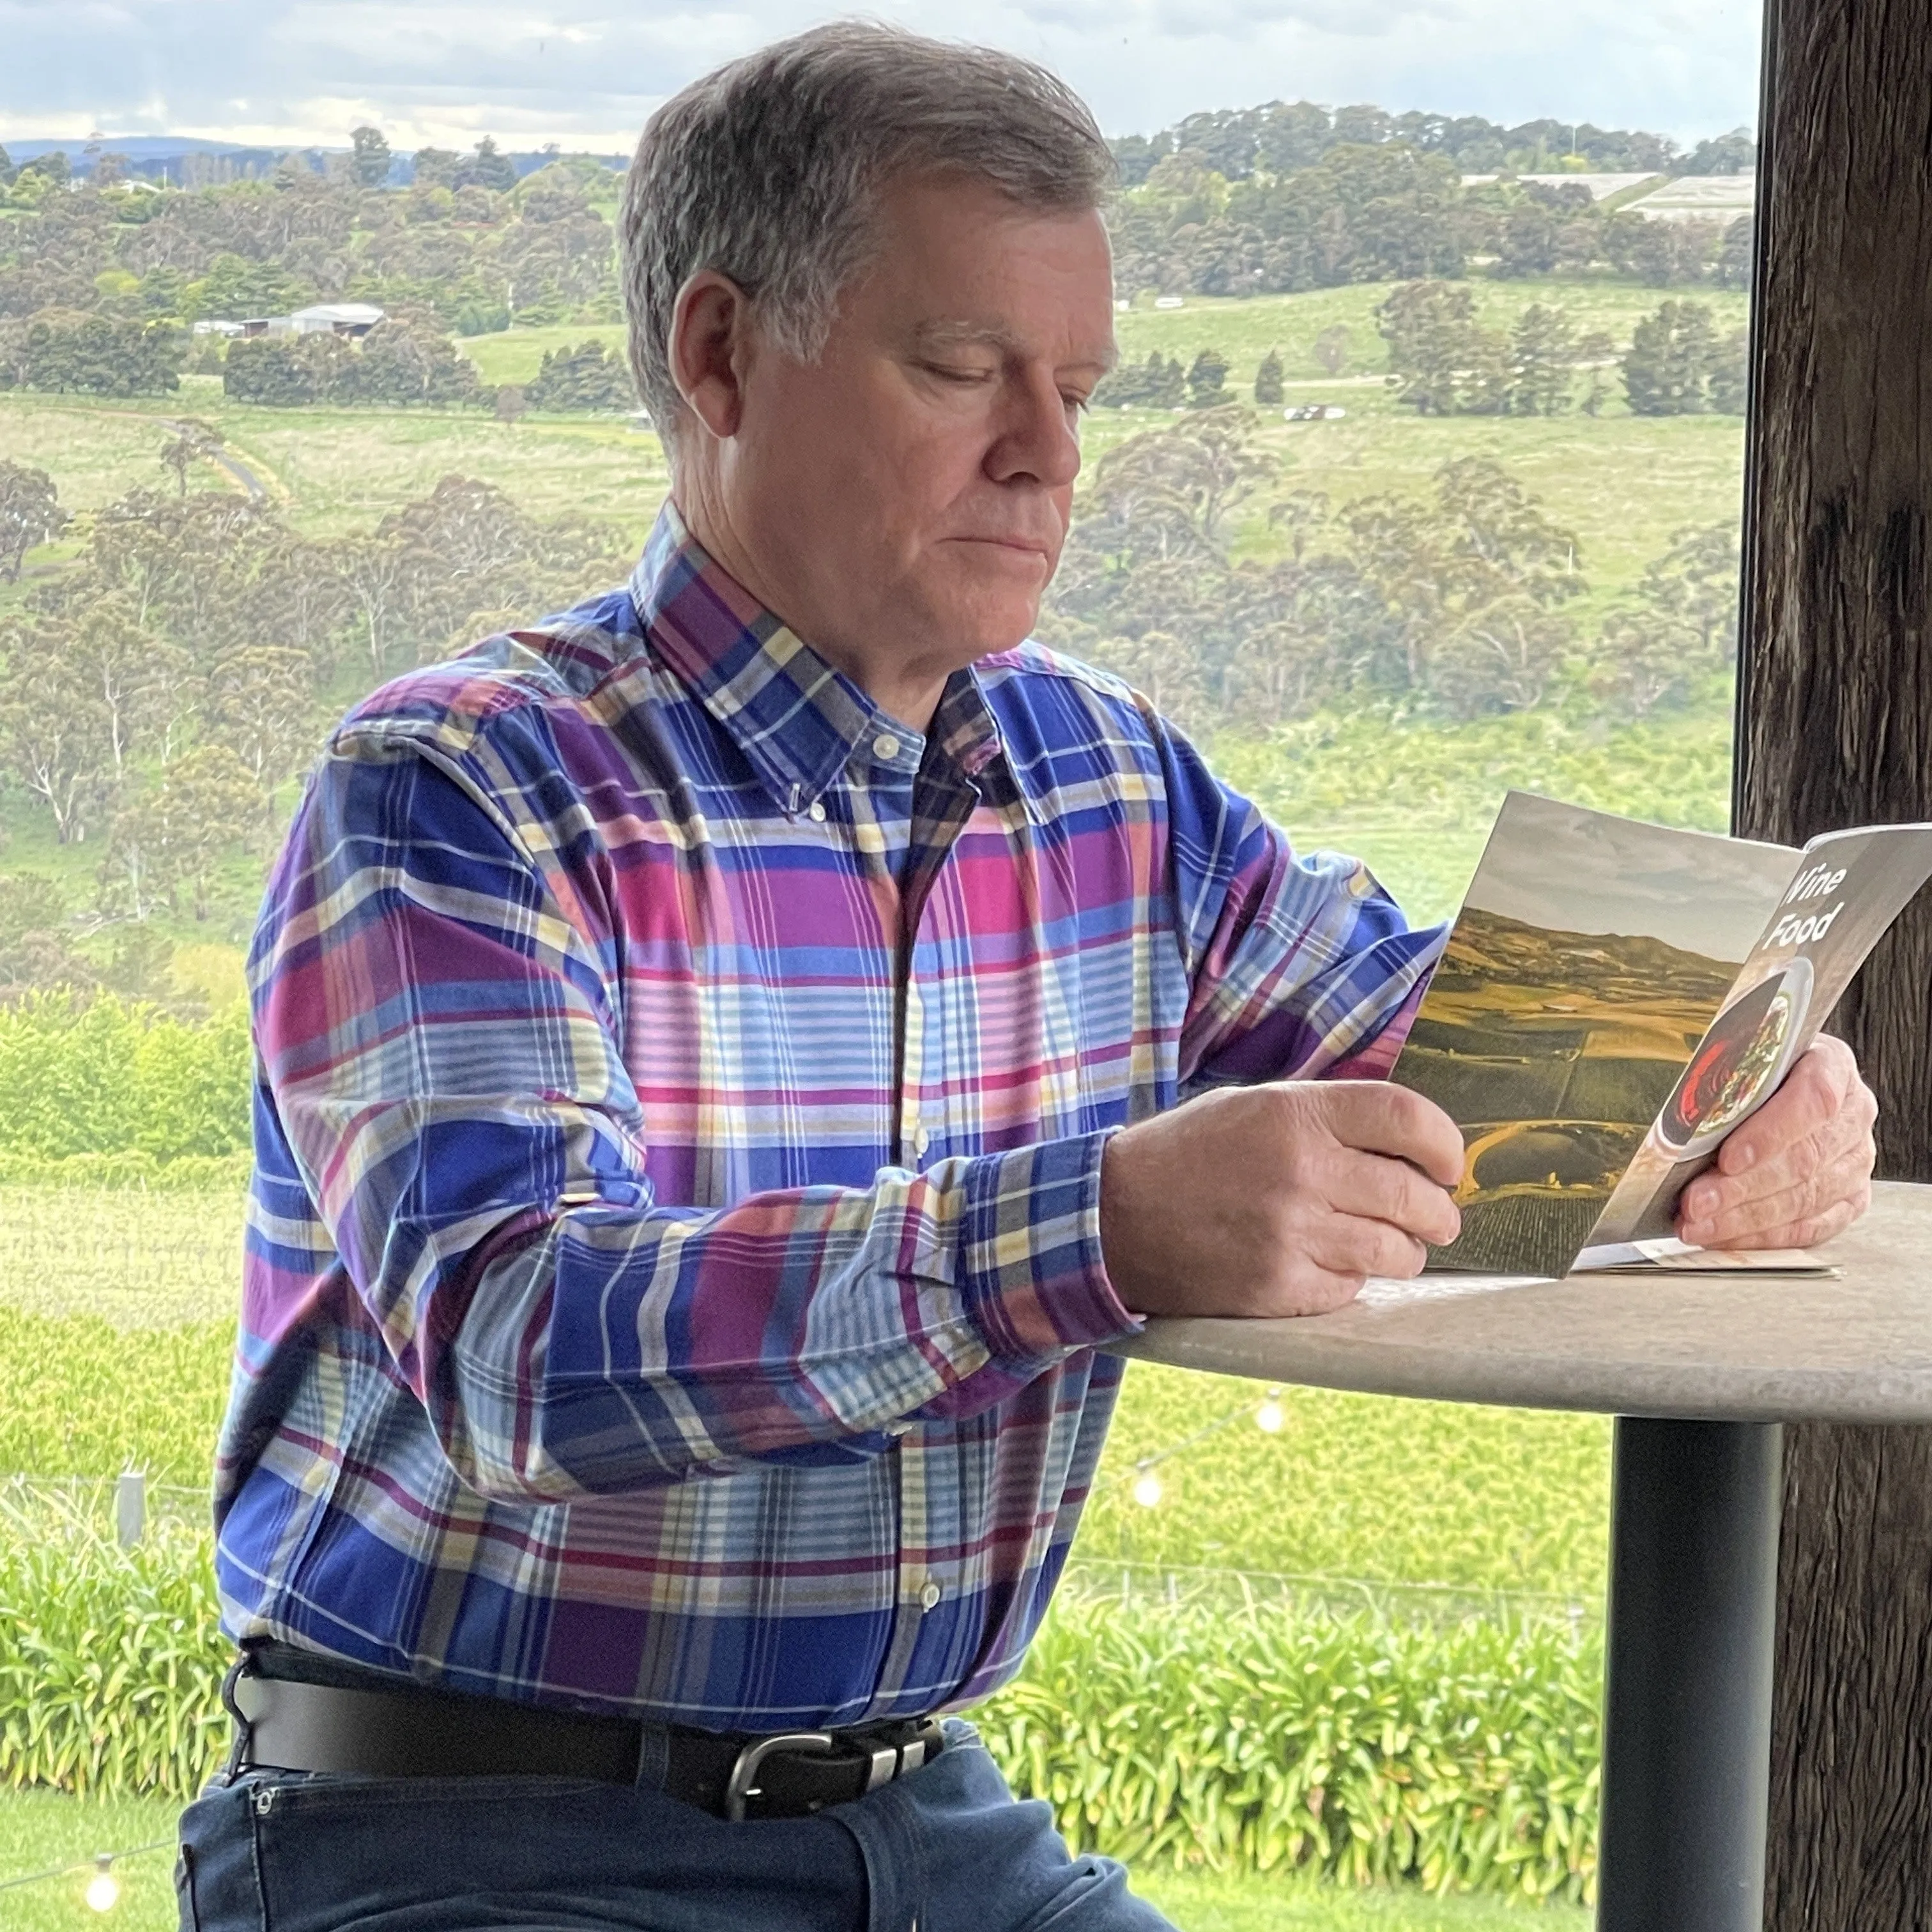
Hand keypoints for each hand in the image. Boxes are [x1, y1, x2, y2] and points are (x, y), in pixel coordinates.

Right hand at [1099, 1080, 1464, 1320]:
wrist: (1108, 1218)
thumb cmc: (1186, 1156)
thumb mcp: (1251, 1107)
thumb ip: (1325, 1117)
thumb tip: (1408, 1144)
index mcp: (1295, 1113)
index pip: (1408, 1119)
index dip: (1445, 1146)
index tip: (1449, 1166)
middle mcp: (1300, 1169)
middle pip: (1415, 1194)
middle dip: (1438, 1212)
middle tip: (1437, 1218)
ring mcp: (1290, 1233)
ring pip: (1395, 1252)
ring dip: (1405, 1253)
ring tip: (1393, 1249)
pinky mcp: (1277, 1287)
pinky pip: (1351, 1289)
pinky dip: (1352, 1282)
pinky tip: (1329, 1267)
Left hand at [1677, 1034, 1877, 1249]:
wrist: (1780, 1085)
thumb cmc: (1753, 1074)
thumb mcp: (1739, 1059)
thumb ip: (1723, 1082)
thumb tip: (1680, 1125)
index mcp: (1832, 1065)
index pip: (1813, 1100)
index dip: (1770, 1134)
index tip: (1728, 1159)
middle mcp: (1854, 1114)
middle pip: (1804, 1158)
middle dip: (1742, 1187)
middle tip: (1695, 1203)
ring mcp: (1856, 1160)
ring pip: (1805, 1197)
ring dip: (1745, 1218)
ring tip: (1698, 1224)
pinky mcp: (1851, 1199)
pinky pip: (1812, 1226)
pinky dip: (1764, 1236)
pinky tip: (1726, 1237)